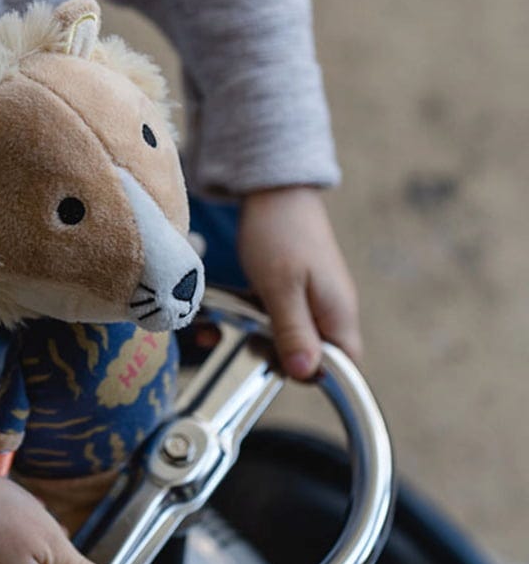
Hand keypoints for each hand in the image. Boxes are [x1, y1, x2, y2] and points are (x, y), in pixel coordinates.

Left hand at [237, 186, 361, 379]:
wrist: (273, 189)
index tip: (273, 364)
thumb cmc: (280, 232)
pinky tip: (223, 316)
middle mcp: (330, 310)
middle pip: (310, 356)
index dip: (309, 375)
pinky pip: (274, 316)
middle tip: (243, 342)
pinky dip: (250, 318)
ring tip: (222, 330)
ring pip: (287, 336)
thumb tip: (306, 373)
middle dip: (274, 357)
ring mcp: (311, 298)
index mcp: (337, 314)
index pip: (341, 368)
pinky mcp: (292, 287)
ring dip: (255, 337)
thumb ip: (294, 331)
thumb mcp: (281, 287)